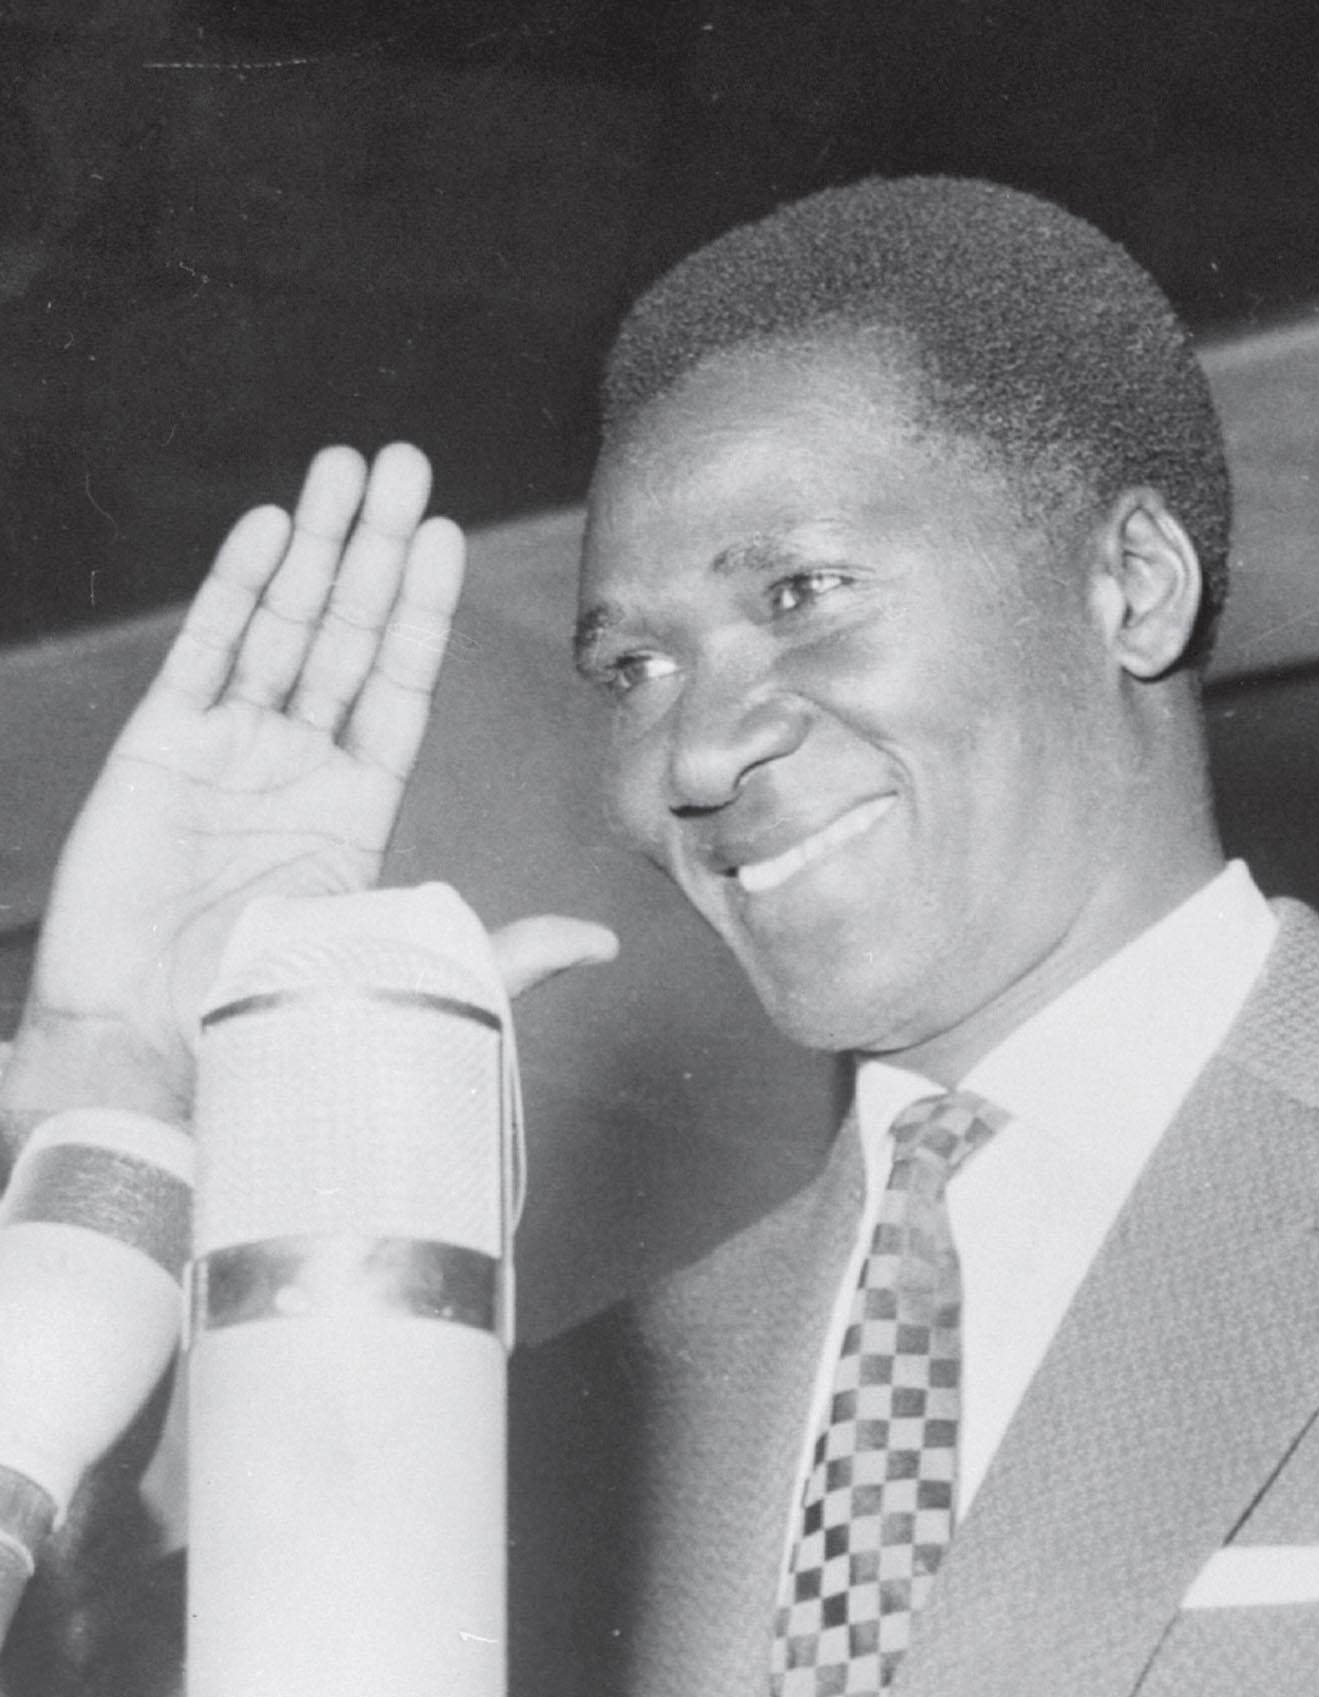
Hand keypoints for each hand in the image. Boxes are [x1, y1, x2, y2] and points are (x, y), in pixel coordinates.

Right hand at [4, 443, 463, 1137]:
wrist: (161, 1054)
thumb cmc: (278, 1022)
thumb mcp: (412, 974)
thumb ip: (502, 947)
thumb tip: (603, 944)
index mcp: (355, 807)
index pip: (399, 683)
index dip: (421, 609)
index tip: (446, 534)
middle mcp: (295, 766)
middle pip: (343, 634)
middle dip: (373, 548)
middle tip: (403, 463)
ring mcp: (227, 751)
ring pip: (278, 625)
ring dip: (313, 544)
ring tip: (343, 466)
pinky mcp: (158, 751)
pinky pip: (204, 652)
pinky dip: (234, 589)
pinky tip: (269, 529)